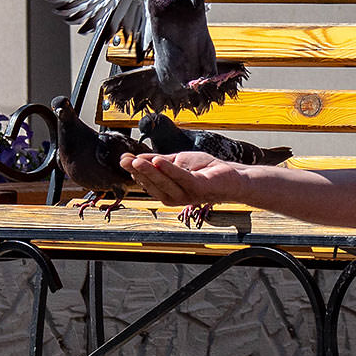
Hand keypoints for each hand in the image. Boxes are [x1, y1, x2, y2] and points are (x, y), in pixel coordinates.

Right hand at [119, 150, 243, 206]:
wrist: (232, 177)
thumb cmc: (206, 170)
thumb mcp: (177, 162)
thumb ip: (159, 162)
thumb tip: (134, 158)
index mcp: (169, 191)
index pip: (148, 183)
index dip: (135, 172)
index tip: (123, 159)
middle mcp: (177, 197)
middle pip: (154, 185)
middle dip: (139, 172)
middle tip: (126, 160)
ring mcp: (189, 194)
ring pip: (166, 183)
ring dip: (150, 172)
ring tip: (137, 160)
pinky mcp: (201, 187)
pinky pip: (183, 179)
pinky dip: (170, 170)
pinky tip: (159, 161)